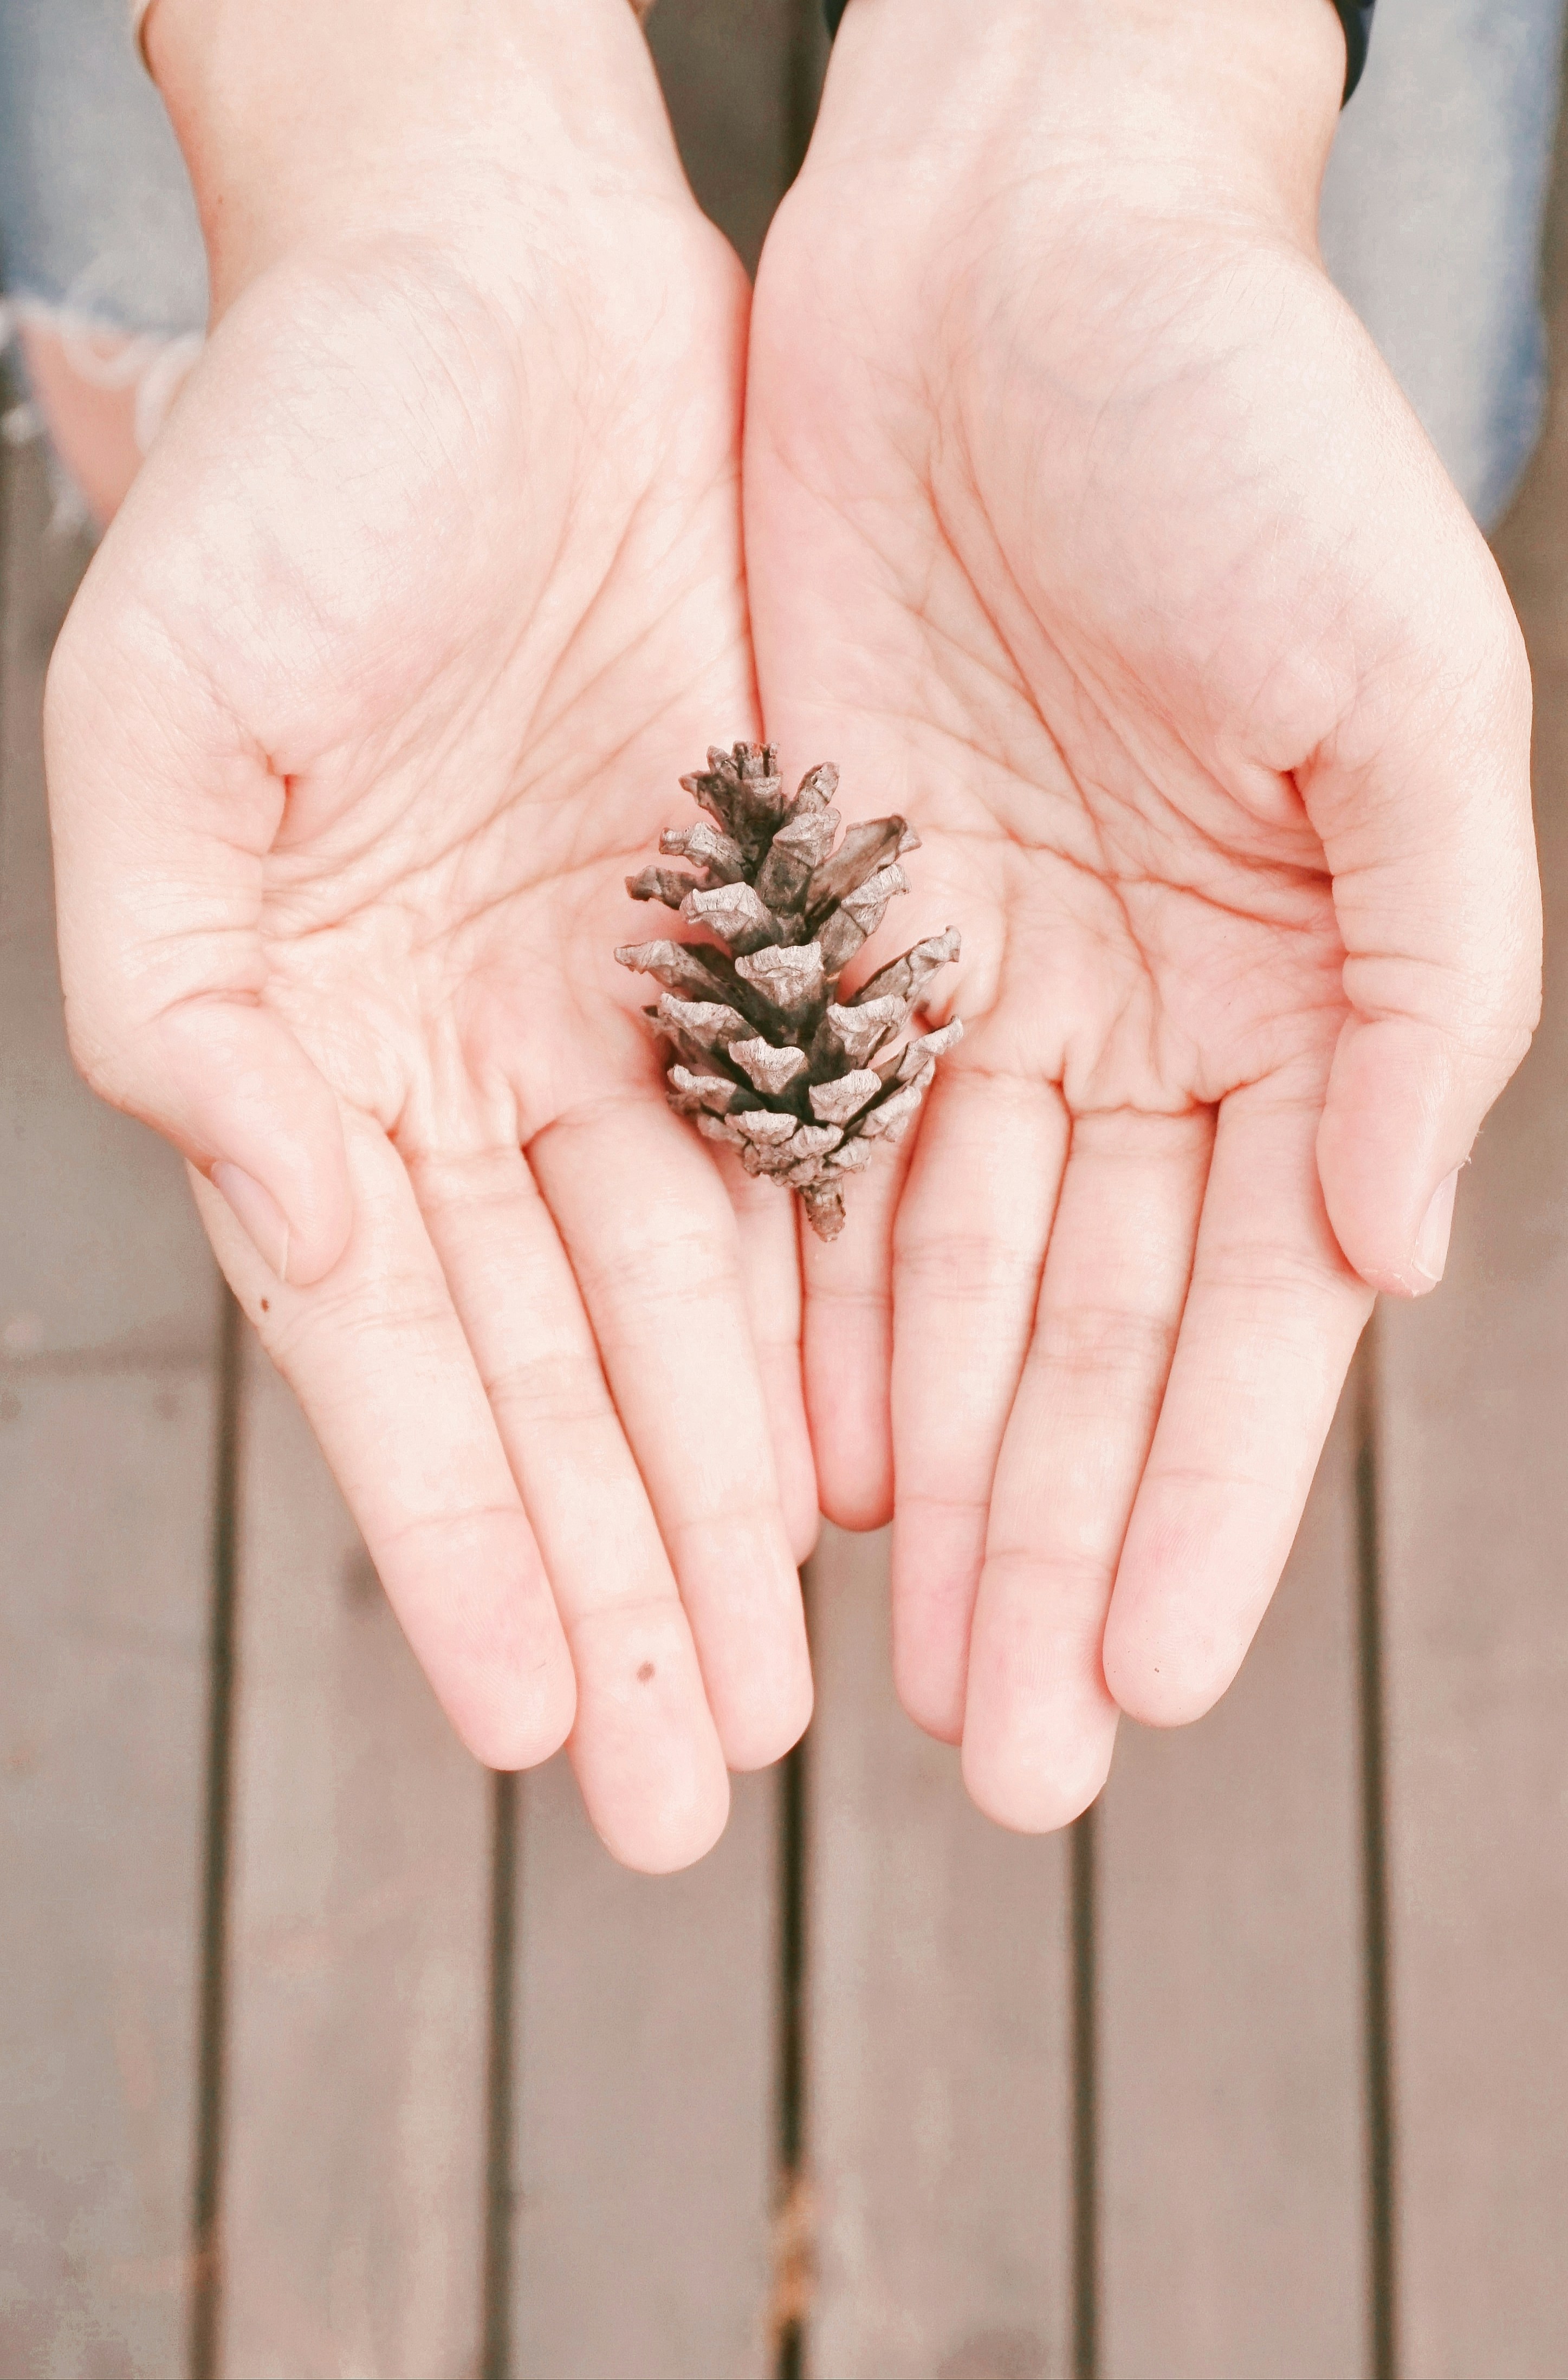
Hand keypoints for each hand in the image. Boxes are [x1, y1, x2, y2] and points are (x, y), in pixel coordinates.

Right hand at [45, 0, 814, 1870]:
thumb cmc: (294, 472)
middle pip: (542, 1387)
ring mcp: (603, 1022)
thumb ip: (178, 991)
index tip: (523, 1730)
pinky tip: (841, 1475)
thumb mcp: (161, 715)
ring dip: (715, 1512)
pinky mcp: (740, 948)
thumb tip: (279, 1207)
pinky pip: (787, 1178)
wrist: (488, 299)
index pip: (387, 1362)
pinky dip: (809, 1331)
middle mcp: (452, 1073)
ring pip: (674, 1322)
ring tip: (767, 1695)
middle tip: (672, 1800)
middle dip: (605, 1593)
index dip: (457, 1547)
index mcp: (300, 1049)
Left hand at [746, 0, 1539, 1825]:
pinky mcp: (831, 925)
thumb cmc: (1253, 431)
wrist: (1027, 257)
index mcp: (1312, 1004)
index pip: (1253, 1319)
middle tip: (1001, 1764)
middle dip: (1049, 1553)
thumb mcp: (1411, 692)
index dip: (1201, 1507)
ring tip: (888, 1675)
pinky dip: (808, 1318)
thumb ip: (1439, 979)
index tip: (1143, 1687)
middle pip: (1088, 1348)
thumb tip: (1399, 1259)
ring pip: (948, 1296)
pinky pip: (814, 1164)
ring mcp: (981, 995)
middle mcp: (1146, 1033)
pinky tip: (790, 1462)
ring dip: (925, 1485)